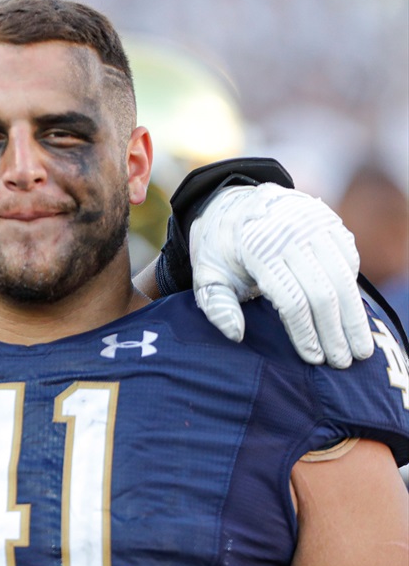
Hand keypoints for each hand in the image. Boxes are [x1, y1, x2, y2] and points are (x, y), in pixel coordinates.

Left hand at [189, 183, 373, 367]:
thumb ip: (217, 306)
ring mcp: (314, 226)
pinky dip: (352, 290)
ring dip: (353, 317)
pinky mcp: (329, 223)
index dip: (304, 333)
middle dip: (335, 332)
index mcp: (258, 249)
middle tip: (344, 362)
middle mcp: (290, 235)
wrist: (232, 203)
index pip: (291, 300)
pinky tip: (351, 314)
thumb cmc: (220, 250)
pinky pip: (349, 261)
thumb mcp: (206, 276)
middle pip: (324, 293)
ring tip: (359, 347)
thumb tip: (236, 335)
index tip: (313, 359)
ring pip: (344, 279)